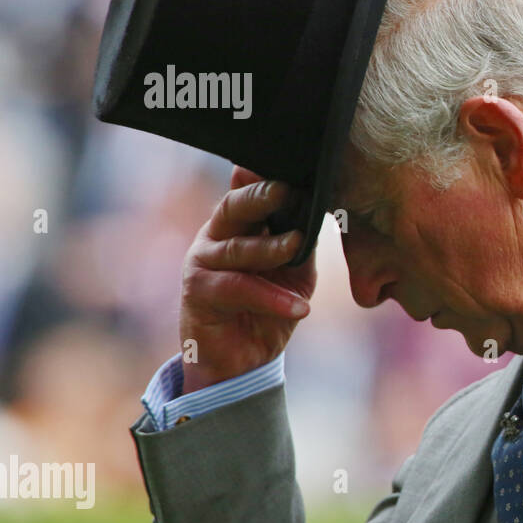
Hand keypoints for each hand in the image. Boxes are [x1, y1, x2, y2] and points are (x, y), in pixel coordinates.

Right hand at [179, 166, 317, 394]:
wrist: (243, 359)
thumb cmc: (270, 306)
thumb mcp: (294, 270)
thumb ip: (301, 238)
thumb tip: (322, 205)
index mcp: (239, 225)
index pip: (248, 192)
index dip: (262, 177)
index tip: (289, 163)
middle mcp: (216, 237)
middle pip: (235, 208)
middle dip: (259, 196)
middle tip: (286, 189)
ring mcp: (203, 262)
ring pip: (238, 249)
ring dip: (270, 248)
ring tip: (297, 244)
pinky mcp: (199, 292)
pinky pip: (239, 289)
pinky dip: (272, 298)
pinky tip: (301, 308)